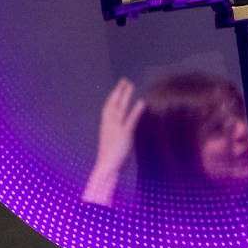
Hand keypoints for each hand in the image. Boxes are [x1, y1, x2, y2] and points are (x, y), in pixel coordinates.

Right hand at [82, 78, 143, 204]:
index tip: (118, 87)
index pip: (108, 107)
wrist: (106, 167)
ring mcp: (116, 128)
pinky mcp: (125, 134)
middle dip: (119, 91)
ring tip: (131, 85)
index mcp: (105, 126)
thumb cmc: (110, 157)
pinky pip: (131, 119)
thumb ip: (117, 133)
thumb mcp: (112, 142)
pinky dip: (136, 110)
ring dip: (125, 95)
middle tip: (125, 80)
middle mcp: (109, 124)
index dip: (113, 96)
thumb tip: (123, 130)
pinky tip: (142, 102)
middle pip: (113, 104)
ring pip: (120, 108)